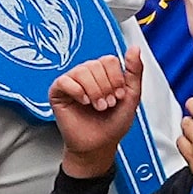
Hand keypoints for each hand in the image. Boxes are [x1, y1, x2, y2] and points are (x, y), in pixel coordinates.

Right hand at [48, 45, 142, 176]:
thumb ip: (134, 72)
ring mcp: (71, 82)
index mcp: (103, 74)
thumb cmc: (113, 124)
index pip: (109, 60)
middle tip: (107, 104)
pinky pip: (65, 81)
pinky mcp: (57, 91)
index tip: (118, 95)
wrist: (99, 145)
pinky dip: (78, 92)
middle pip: (95, 65)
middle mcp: (87, 75)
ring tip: (97, 106)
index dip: (116, 78)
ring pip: (81, 71)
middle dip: (106, 88)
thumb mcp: (131, 97)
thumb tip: (135, 49)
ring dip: (94, 92)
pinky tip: (83, 102)